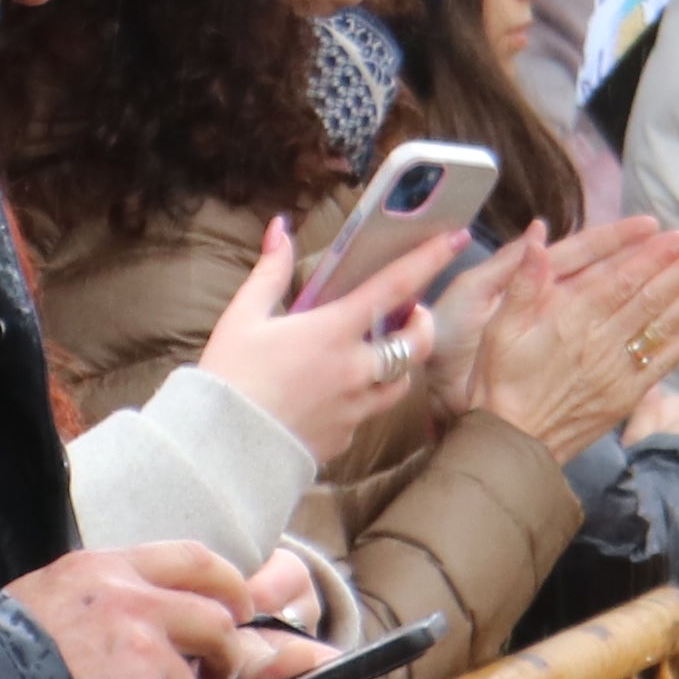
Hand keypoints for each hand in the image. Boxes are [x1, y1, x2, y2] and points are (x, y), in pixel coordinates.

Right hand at [1, 537, 266, 678]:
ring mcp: (142, 651)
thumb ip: (103, 594)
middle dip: (225, 654)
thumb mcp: (51, 593)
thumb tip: (146, 610)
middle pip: (215, 622)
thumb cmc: (3, 649)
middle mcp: (132, 602)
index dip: (228, 584)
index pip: (193, 559)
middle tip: (217, 676)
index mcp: (107, 569)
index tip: (237, 606)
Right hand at [183, 217, 449, 462]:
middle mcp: (355, 369)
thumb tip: (280, 228)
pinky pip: (368, 414)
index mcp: (333, 332)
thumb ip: (270, 271)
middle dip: (423, 323)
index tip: (456, 238)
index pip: (395, 286)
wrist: (222, 449)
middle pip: (416, 343)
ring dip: (397, 365)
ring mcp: (355, 407)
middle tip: (411, 313)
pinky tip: (336, 396)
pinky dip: (362, 400)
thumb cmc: (230, 377)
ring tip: (376, 355)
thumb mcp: (243, 316)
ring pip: (400, 383)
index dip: (430, 259)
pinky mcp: (346, 437)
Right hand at [466, 219, 678, 451]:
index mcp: (570, 319)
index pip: (620, 280)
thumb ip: (522, 285)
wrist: (514, 441)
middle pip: (650, 298)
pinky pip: (664, 365)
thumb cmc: (501, 381)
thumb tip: (536, 240)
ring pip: (662, 328)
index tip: (677, 237)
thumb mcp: (499, 328)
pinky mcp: (627, 396)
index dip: (652, 257)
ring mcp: (618, 371)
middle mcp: (600, 342)